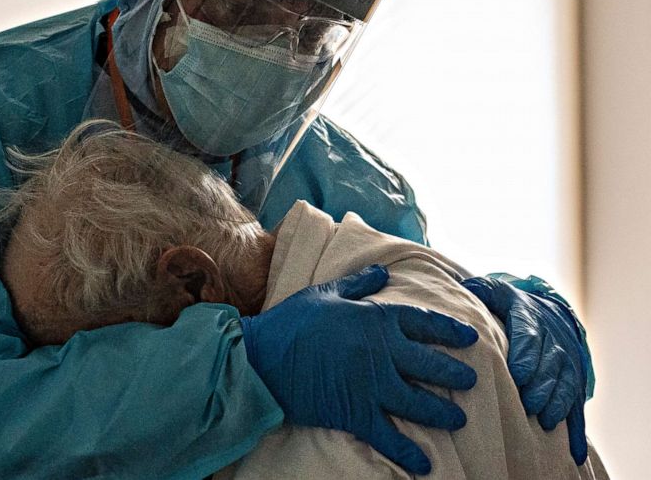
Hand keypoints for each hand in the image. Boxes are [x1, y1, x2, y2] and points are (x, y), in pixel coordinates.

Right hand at [240, 265, 477, 474]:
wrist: (262, 358)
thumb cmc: (291, 321)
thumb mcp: (325, 293)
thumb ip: (358, 284)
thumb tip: (383, 273)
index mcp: (376, 319)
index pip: (424, 323)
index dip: (450, 330)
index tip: (469, 338)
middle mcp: (382, 353)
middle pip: (430, 365)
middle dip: (455, 374)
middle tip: (471, 381)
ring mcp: (371, 386)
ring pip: (418, 402)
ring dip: (441, 412)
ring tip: (458, 418)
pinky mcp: (356, 412)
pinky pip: (389, 436)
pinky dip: (407, 452)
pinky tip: (424, 463)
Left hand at [461, 277, 587, 464]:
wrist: (548, 311)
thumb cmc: (510, 306)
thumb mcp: (496, 292)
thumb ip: (481, 291)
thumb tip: (465, 288)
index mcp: (531, 320)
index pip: (529, 337)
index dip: (526, 356)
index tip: (518, 374)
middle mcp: (553, 341)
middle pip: (550, 364)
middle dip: (540, 385)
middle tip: (528, 403)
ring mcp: (567, 362)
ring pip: (566, 383)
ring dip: (557, 403)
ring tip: (544, 420)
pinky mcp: (573, 382)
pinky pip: (577, 405)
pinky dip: (576, 428)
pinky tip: (573, 450)